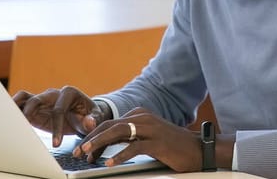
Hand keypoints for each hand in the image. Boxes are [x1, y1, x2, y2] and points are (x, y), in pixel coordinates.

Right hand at [12, 86, 108, 146]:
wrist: (85, 114)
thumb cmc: (90, 115)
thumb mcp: (96, 117)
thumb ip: (93, 120)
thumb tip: (88, 122)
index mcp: (69, 93)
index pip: (59, 110)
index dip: (57, 126)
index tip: (57, 143)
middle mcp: (53, 93)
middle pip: (38, 99)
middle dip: (31, 112)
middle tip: (25, 124)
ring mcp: (42, 99)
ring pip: (25, 97)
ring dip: (16, 105)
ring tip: (9, 117)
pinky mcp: (35, 107)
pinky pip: (21, 104)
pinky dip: (13, 109)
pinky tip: (7, 118)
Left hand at [74, 107, 202, 171]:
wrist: (198, 149)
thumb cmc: (172, 146)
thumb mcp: (147, 137)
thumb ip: (129, 137)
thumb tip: (105, 147)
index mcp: (139, 115)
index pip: (110, 123)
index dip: (94, 135)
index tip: (82, 148)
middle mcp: (143, 118)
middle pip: (110, 126)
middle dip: (91, 138)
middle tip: (77, 151)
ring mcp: (150, 129)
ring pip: (118, 133)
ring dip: (99, 144)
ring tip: (87, 154)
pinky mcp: (158, 142)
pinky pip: (134, 148)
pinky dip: (119, 155)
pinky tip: (109, 162)